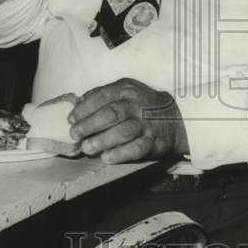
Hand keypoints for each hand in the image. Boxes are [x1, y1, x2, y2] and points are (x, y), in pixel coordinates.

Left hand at [69, 79, 187, 163]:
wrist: (175, 118)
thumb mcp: (124, 90)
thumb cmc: (141, 104)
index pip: (103, 96)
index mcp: (127, 90)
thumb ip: (101, 95)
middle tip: (76, 135)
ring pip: (123, 131)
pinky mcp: (154, 142)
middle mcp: (138, 105)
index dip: (85, 108)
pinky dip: (120, 154)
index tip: (71, 119)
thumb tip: (78, 103)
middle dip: (90, 125)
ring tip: (87, 148)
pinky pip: (137, 149)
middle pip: (112, 114)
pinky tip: (107, 158)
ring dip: (102, 140)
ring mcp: (147, 124)